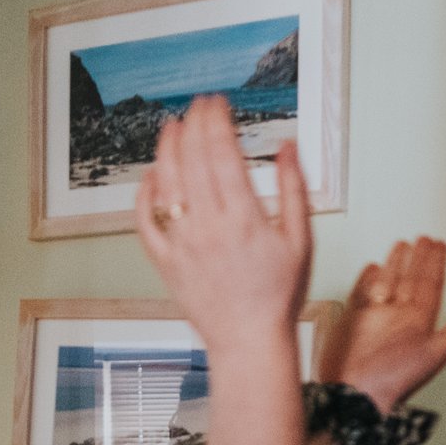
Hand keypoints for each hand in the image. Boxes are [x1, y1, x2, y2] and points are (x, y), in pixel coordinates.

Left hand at [134, 98, 311, 363]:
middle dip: (194, 124)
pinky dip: (145, 194)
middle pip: (193, 160)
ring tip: (172, 126)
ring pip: (166, 183)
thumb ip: (294, 190)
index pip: (223, 153)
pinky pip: (146, 221)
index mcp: (244, 218)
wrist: (249, 342)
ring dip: (167, 149)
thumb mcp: (300, 240)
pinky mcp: (164, 262)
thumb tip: (288, 147)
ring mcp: (182, 244)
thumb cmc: (278, 295)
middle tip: (198, 105)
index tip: (217, 103)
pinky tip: (152, 175)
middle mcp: (208, 227)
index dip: (217, 121)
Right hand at [320, 238, 445, 409]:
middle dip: (418, 258)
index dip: (437, 264)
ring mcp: (375, 316)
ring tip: (403, 245)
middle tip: (424, 239)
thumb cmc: (395, 380)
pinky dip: (368, 279)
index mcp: (419, 322)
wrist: (356, 394)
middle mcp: (398, 317)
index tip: (440, 245)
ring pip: (388, 281)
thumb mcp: (437, 352)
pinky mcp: (353, 318)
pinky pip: (361, 292)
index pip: (431, 285)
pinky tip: (374, 267)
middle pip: (411, 279)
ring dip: (396, 263)